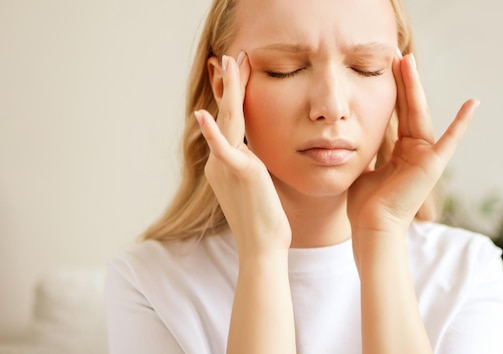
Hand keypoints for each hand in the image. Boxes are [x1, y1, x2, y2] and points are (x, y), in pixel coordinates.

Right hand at [195, 54, 290, 257]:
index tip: (240, 72)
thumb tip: (253, 155)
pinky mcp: (239, 173)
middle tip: (234, 56)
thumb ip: (251, 167)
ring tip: (231, 62)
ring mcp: (228, 166)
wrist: (263, 246)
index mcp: (227, 163)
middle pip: (227, 115)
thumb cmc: (265, 220)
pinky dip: (212, 133)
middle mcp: (222, 161)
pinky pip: (223, 150)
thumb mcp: (258, 186)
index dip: (234, 95)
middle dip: (231, 84)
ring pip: (228, 121)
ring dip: (230, 90)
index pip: (232, 122)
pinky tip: (202, 115)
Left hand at [348, 53, 478, 246]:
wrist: (371, 227)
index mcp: (400, 151)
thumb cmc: (365, 205)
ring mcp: (425, 156)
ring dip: (414, 87)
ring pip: (420, 114)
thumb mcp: (364, 169)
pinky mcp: (433, 165)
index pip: (397, 114)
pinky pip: (449, 141)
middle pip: (409, 108)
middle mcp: (415, 150)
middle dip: (402, 80)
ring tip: (408, 61)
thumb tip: (357, 138)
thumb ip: (369, 151)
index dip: (393, 90)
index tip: (386, 68)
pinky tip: (473, 103)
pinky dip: (461, 123)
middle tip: (397, 53)